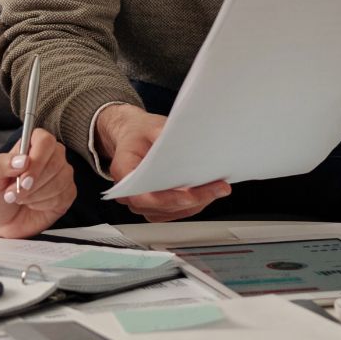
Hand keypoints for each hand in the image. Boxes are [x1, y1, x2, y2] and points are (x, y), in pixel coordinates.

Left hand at [0, 129, 74, 238]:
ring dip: (35, 196)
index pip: (45, 140)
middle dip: (33, 184)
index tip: (22, 178)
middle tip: (13, 195)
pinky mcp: (68, 193)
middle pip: (55, 162)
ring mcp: (62, 174)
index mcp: (32, 144)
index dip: (36, 159)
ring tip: (20, 199)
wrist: (1, 220)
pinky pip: (62, 197)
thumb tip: (23, 160)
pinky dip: (43, 205)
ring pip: (60, 181)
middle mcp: (52, 156)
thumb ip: (3, 164)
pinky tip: (33, 205)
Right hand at [97, 104, 229, 221]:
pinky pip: (173, 213)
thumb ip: (166, 137)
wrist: (130, 135)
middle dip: (192, 200)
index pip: (142, 195)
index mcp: (122, 171)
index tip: (191, 194)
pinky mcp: (153, 206)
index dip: (168, 199)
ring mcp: (140, 203)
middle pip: (160, 207)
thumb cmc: (138, 134)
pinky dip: (192, 205)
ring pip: (170, 213)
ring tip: (218, 188)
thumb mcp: (152, 127)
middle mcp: (127, 193)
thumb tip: (189, 146)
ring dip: (195, 204)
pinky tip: (207, 193)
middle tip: (218, 187)